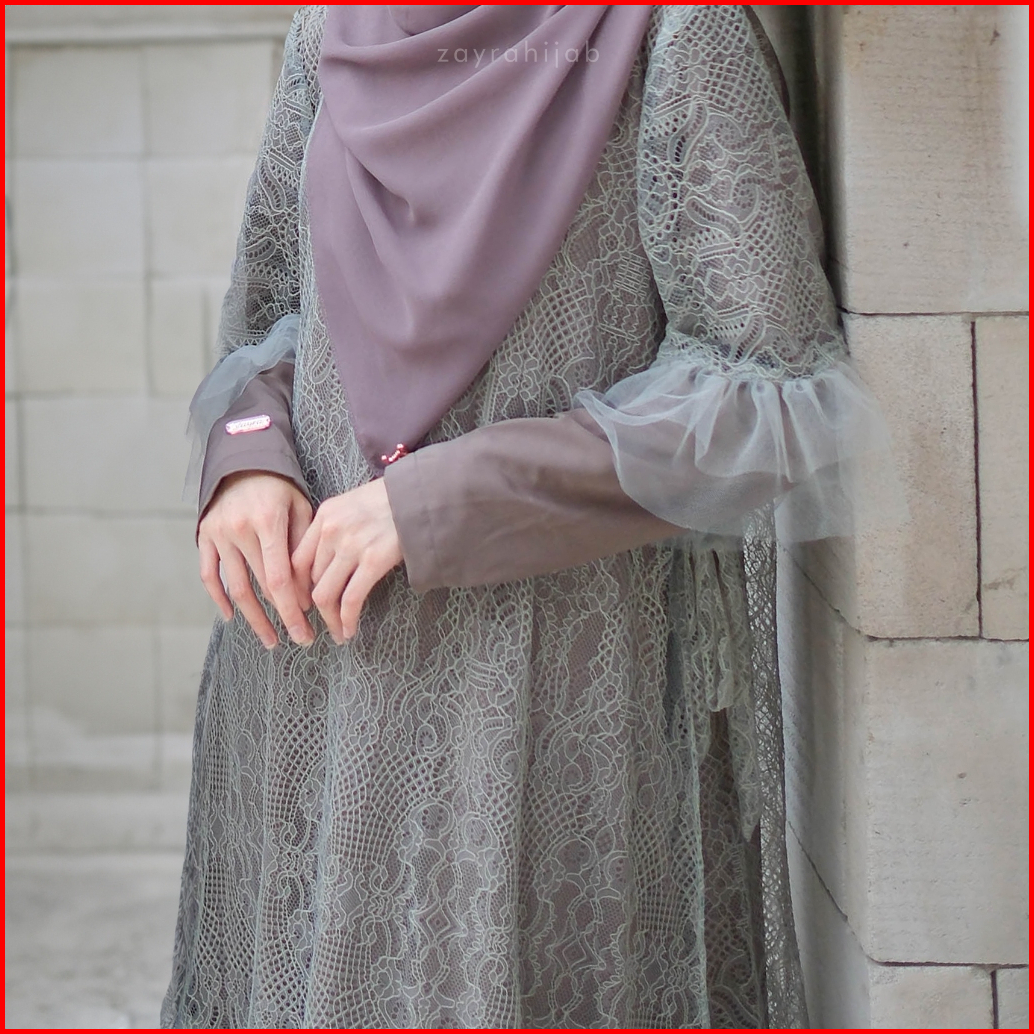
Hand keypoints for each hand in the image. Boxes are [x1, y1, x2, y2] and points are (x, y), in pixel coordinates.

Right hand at [198, 471, 314, 647]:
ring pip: (234, 588)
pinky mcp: (204, 536)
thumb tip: (307, 593)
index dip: (292, 608)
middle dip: (282, 616)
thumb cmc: (281, 488)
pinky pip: (208, 575)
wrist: (244, 460)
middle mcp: (239, 529)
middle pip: (260, 586)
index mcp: (268, 521)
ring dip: (253, 618)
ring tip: (270, 639)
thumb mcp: (301, 508)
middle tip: (299, 637)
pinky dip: (219, 599)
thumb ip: (304, 548)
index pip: (280, 578)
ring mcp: (218, 534)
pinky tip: (233, 617)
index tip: (306, 629)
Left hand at [291, 479, 402, 643]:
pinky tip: (350, 630)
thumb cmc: (393, 500)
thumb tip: (325, 563)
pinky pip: (351, 599)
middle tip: (323, 622)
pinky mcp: (374, 560)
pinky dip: (347, 620)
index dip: (297, 588)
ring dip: (330, 619)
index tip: (303, 603)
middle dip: (314, 607)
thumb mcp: (354, 503)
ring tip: (338, 632)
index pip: (297, 560)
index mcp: (325, 515)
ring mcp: (352, 546)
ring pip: (325, 594)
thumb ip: (335, 527)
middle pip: (309, 580)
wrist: (423, 493)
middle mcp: (332, 530)